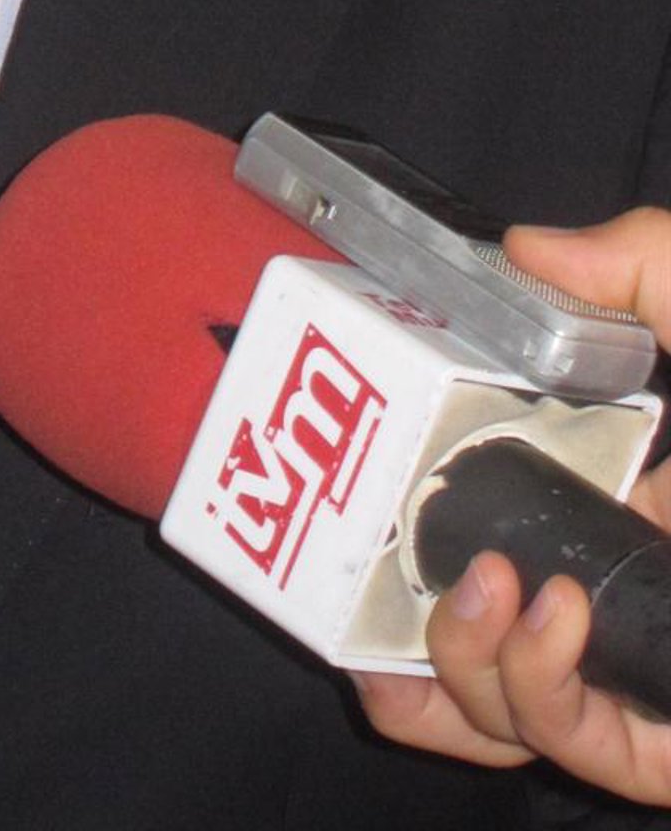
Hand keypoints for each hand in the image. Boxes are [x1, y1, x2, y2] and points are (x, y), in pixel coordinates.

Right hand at [355, 209, 670, 802]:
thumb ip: (646, 265)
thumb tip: (523, 250)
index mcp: (626, 482)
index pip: (486, 492)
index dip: (405, 485)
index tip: (354, 447)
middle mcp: (619, 577)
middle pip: (462, 606)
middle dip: (388, 592)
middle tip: (371, 540)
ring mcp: (639, 667)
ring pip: (491, 694)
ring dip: (450, 646)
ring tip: (484, 584)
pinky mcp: (665, 745)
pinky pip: (563, 739)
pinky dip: (527, 682)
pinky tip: (550, 616)